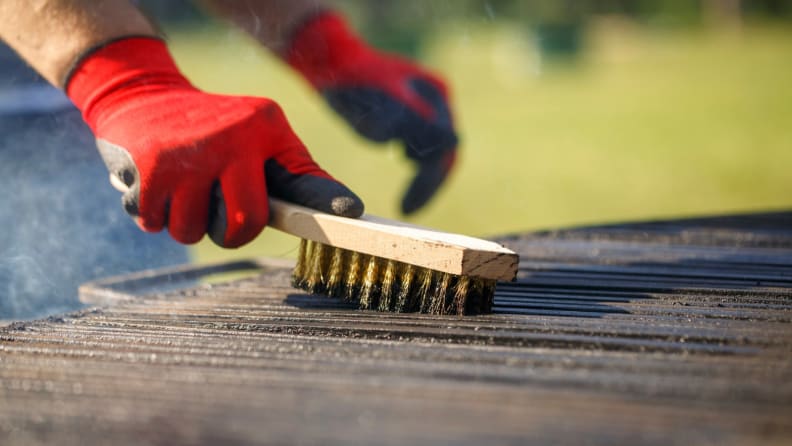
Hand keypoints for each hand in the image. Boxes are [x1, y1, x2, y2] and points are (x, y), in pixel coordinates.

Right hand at [67, 37, 362, 247]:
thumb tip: (347, 213)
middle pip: (244, 224)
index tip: (353, 213)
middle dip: (229, 233)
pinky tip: (156, 183)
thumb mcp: (261, 137)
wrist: (143, 95)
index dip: (325, 201)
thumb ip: (296, 174)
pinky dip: (152, 213)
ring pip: (191, 231)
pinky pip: (153, 223)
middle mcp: (230, 138)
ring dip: (184, 223)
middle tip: (218, 210)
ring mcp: (188, 151)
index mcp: (264, 128)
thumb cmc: (216, 130)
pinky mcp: (148, 165)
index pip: (300, 175)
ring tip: (183, 188)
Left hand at [286, 12, 457, 214]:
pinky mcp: (411, 116)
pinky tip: (402, 172)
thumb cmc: (350, 81)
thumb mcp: (381, 106)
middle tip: (406, 211)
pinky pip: (422, 148)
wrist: (329, 63)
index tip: (408, 207)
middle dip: (427, 184)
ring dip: (423, 178)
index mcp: (437, 94)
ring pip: (434, 153)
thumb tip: (453, 141)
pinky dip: (415, 165)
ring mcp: (426, 108)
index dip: (430, 180)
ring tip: (405, 202)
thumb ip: (415, 120)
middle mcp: (437, 101)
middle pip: (444, 153)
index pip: (445, 146)